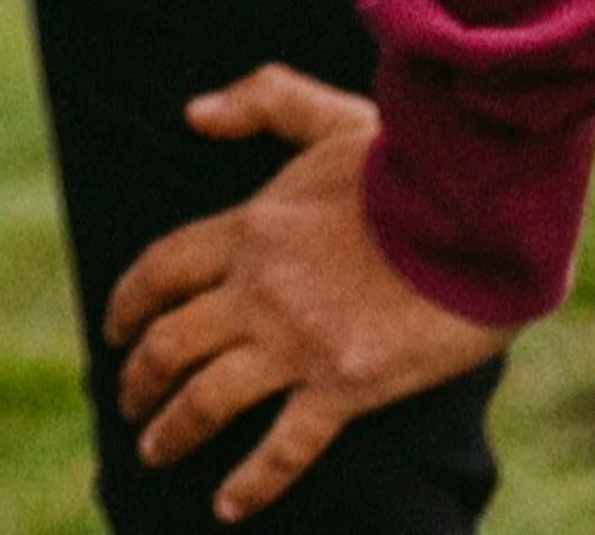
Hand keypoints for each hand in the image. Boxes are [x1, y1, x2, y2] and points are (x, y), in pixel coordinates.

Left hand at [104, 64, 514, 523]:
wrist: (480, 214)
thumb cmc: (414, 163)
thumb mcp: (334, 115)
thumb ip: (262, 101)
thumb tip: (194, 114)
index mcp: (250, 227)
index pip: (162, 269)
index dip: (128, 303)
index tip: (114, 331)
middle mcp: (258, 290)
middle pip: (171, 341)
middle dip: (140, 377)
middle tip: (130, 401)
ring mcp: (296, 342)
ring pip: (207, 398)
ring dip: (172, 430)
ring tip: (153, 452)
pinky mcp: (344, 386)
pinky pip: (283, 447)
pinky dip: (251, 483)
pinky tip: (227, 508)